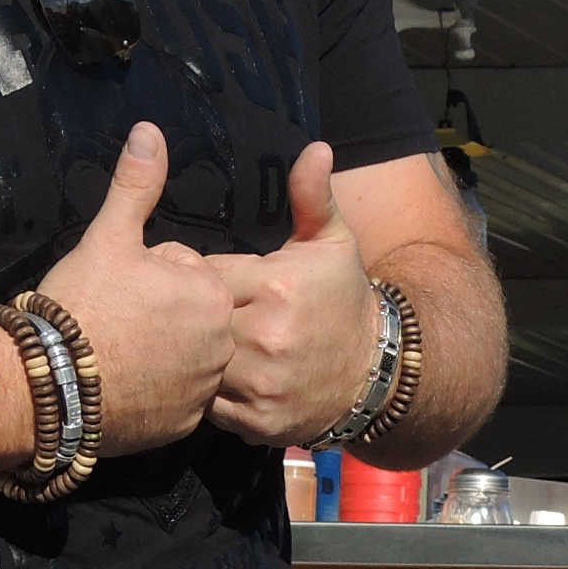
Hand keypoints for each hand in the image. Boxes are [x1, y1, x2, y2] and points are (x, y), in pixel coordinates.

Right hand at [35, 124, 236, 456]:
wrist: (48, 382)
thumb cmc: (81, 304)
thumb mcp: (109, 237)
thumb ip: (136, 185)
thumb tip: (149, 131)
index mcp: (212, 296)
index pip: (186, 273)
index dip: (148, 276)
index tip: (119, 290)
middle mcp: (221, 347)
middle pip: (189, 317)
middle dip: (159, 315)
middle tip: (115, 320)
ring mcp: (204, 391)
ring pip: (183, 358)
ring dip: (158, 353)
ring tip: (115, 351)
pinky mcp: (183, 426)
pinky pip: (174, 399)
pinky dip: (154, 393)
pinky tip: (120, 384)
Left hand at [210, 143, 382, 447]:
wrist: (375, 372)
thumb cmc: (344, 299)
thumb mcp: (333, 242)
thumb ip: (312, 196)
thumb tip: (315, 147)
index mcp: (276, 286)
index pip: (203, 274)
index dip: (199, 276)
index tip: (207, 278)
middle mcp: (266, 337)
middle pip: (195, 321)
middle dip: (192, 316)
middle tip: (196, 314)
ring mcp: (261, 384)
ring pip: (198, 365)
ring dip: (197, 357)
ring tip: (203, 346)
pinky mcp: (256, 421)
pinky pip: (210, 405)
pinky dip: (211, 394)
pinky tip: (222, 378)